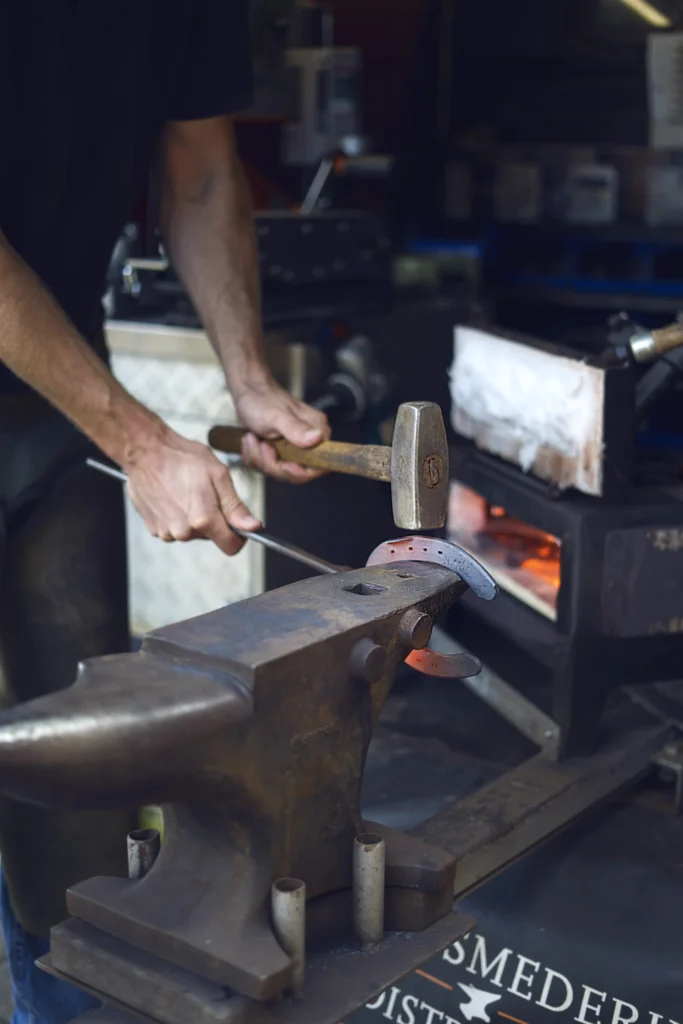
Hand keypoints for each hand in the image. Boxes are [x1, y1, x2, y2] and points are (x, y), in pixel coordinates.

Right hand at [125, 428, 261, 555]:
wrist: (145, 451)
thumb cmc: (182, 457)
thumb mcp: (218, 475)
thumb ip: (235, 506)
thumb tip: (253, 526)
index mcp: (203, 520)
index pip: (231, 546)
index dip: (238, 536)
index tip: (237, 523)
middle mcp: (184, 531)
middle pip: (211, 537)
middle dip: (213, 520)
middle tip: (205, 493)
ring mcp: (166, 532)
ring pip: (192, 533)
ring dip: (193, 518)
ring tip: (185, 492)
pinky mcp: (153, 528)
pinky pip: (174, 529)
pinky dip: (176, 517)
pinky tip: (171, 497)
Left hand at [234, 378, 329, 483]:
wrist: (247, 391)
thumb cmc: (261, 399)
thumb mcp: (276, 415)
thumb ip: (296, 428)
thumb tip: (316, 438)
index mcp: (317, 432)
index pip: (318, 466)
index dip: (298, 471)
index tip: (281, 463)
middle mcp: (310, 441)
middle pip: (296, 473)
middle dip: (272, 464)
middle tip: (260, 444)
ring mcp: (296, 447)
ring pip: (280, 471)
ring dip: (260, 458)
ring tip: (252, 438)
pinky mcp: (282, 451)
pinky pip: (270, 466)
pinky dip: (256, 457)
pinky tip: (251, 440)